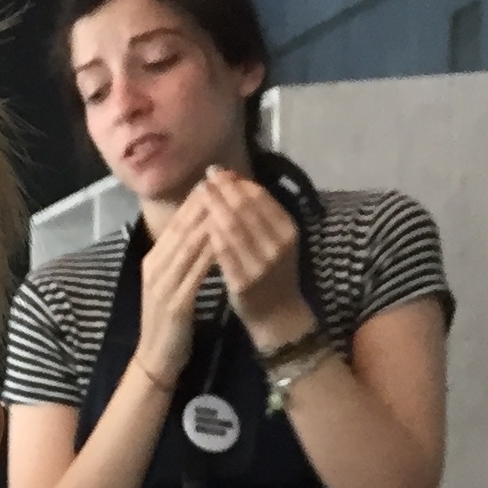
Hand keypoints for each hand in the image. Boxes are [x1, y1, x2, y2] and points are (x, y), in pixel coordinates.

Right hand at [131, 197, 219, 390]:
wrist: (157, 358)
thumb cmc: (169, 321)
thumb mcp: (169, 284)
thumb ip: (180, 258)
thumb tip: (200, 228)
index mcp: (153, 261)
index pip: (176, 222)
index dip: (196, 200)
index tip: (217, 181)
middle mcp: (155, 268)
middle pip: (182, 227)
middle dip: (205, 203)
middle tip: (226, 182)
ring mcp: (163, 286)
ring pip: (189, 245)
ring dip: (212, 222)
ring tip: (232, 203)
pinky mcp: (176, 304)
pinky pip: (197, 272)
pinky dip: (213, 254)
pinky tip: (230, 241)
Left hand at [198, 166, 310, 351]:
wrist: (278, 315)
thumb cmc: (273, 273)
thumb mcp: (277, 241)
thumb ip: (263, 217)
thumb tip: (237, 183)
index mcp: (288, 230)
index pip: (261, 198)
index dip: (238, 182)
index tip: (221, 173)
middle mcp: (278, 244)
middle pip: (244, 209)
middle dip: (223, 190)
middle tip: (206, 178)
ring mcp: (261, 264)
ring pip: (232, 228)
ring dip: (213, 208)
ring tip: (199, 194)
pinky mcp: (243, 281)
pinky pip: (223, 253)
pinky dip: (210, 235)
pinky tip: (199, 224)